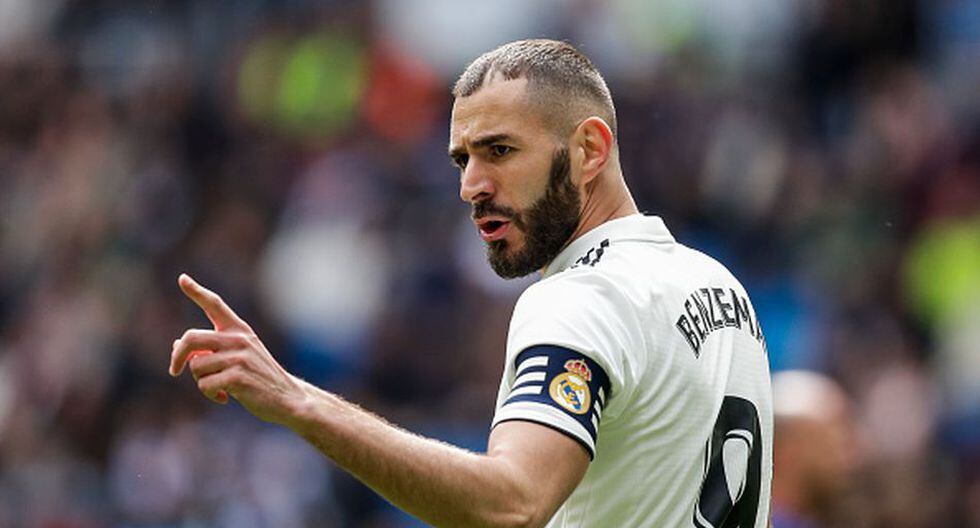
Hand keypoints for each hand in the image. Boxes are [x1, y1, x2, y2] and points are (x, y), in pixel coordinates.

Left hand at [170, 274, 306, 424]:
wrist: (288, 397)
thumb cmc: (259, 378)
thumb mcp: (238, 357)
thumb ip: (211, 349)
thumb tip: (176, 346)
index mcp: (239, 330)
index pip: (215, 305)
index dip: (197, 291)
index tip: (182, 278)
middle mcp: (239, 339)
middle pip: (191, 338)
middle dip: (177, 356)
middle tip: (174, 370)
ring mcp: (239, 357)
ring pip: (196, 367)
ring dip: (201, 381)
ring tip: (220, 387)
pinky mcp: (238, 377)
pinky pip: (205, 385)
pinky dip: (211, 394)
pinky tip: (226, 397)